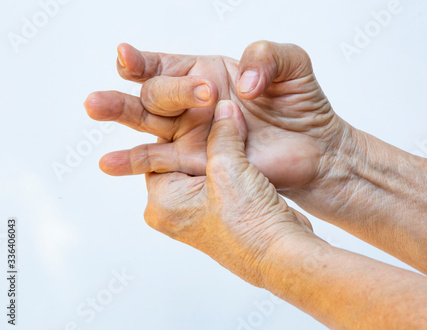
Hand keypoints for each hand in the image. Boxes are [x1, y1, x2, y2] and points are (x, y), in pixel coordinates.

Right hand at [84, 41, 349, 189]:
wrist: (316, 147)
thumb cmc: (302, 104)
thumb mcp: (292, 63)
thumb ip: (264, 55)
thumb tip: (241, 86)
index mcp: (206, 73)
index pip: (164, 64)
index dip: (141, 59)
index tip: (126, 56)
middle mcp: (191, 104)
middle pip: (151, 92)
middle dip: (143, 88)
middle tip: (122, 83)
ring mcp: (191, 134)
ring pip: (145, 123)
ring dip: (119, 113)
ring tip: (96, 106)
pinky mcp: (197, 163)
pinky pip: (160, 162)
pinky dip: (134, 162)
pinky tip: (111, 162)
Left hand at [143, 100, 312, 285]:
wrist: (281, 254)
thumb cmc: (247, 223)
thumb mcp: (228, 167)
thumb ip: (221, 132)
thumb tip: (224, 109)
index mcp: (162, 202)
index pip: (158, 150)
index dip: (181, 126)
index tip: (196, 105)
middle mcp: (175, 210)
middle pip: (181, 157)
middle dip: (201, 136)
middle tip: (216, 112)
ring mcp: (198, 214)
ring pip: (204, 166)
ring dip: (221, 149)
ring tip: (234, 126)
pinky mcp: (221, 213)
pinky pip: (220, 179)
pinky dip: (232, 163)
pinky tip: (245, 149)